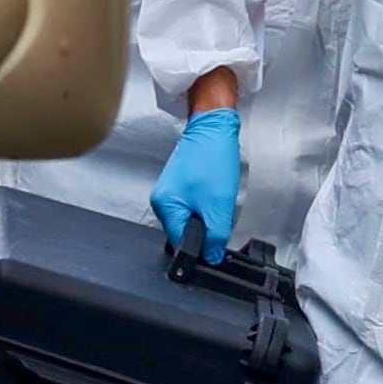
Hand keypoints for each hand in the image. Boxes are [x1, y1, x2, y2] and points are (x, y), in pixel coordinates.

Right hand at [150, 109, 241, 263]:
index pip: (181, 244)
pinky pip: (194, 204)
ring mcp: (171, 191)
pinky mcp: (181, 183)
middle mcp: (163, 201)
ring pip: (192, 218)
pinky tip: (215, 190)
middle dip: (206, 229)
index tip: (215, 244)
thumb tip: (211, 257)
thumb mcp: (218, 207)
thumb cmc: (212, 158)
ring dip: (208, 214)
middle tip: (219, 212)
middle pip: (185, 231)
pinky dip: (207, 203)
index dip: (200, 248)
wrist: (214, 126)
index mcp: (166, 208)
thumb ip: (214, 237)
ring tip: (217, 196)